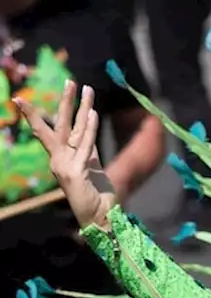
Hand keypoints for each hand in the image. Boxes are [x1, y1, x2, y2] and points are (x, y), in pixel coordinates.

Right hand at [16, 80, 116, 230]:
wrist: (100, 216)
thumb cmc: (96, 193)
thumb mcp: (91, 164)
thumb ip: (88, 146)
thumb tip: (87, 124)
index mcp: (61, 158)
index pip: (48, 132)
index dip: (36, 115)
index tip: (21, 100)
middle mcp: (59, 160)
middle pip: (59, 125)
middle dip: (64, 102)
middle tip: (69, 81)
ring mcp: (65, 166)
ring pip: (73, 131)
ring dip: (80, 107)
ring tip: (87, 89)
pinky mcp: (75, 172)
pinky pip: (85, 145)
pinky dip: (90, 128)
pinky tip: (92, 112)